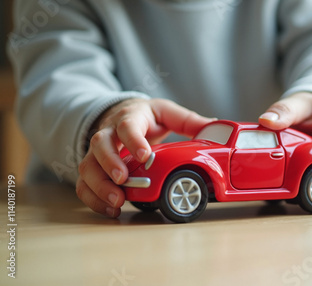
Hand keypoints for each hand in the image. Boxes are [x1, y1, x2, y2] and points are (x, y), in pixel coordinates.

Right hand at [76, 98, 212, 216]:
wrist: (119, 114)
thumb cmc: (146, 116)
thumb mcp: (166, 112)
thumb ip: (188, 121)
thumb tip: (215, 127)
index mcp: (131, 117)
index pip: (127, 125)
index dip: (134, 140)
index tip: (145, 156)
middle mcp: (109, 132)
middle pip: (99, 144)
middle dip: (109, 163)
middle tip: (123, 180)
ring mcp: (98, 151)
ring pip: (87, 166)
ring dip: (99, 186)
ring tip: (117, 202)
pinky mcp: (93, 166)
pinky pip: (84, 183)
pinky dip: (93, 198)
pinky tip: (111, 209)